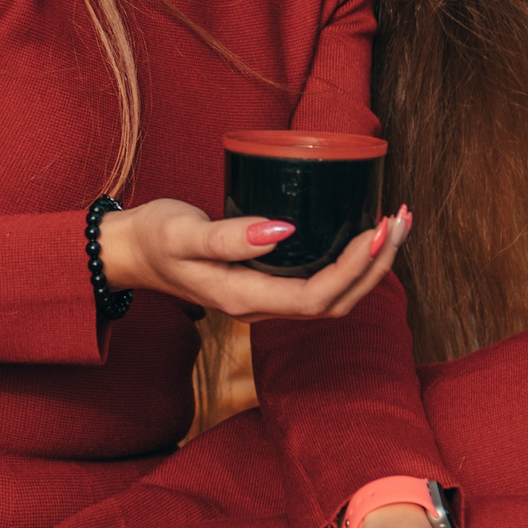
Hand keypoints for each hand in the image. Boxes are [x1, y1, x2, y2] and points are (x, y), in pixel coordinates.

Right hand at [99, 199, 411, 324]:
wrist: (126, 253)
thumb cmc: (151, 238)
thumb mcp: (182, 232)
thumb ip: (227, 237)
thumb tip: (281, 230)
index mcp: (244, 299)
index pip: (317, 296)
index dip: (355, 269)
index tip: (377, 230)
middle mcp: (260, 308)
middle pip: (337, 301)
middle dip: (377, 263)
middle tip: (401, 219)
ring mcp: (264, 300)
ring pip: (333, 296)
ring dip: (370, 264)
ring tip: (393, 224)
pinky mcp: (265, 284)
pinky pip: (320, 283)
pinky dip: (350, 262)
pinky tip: (360, 235)